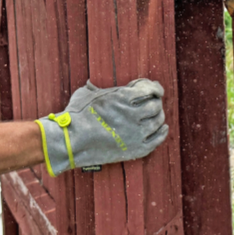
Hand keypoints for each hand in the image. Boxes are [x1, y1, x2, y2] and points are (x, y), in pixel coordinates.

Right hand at [35, 78, 167, 175]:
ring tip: (154, 116)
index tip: (156, 90)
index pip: (150, 89)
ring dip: (157, 117)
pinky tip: (162, 128)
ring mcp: (136, 133)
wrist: (71, 141)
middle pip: (156, 105)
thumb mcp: (87, 94)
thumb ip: (96, 88)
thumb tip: (92, 85)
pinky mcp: (136, 149)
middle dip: (154, 102)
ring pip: (158, 121)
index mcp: (123, 97)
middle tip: (151, 103)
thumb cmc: (76, 116)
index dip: (154, 88)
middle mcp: (133, 114)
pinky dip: (162, 132)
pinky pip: (157, 139)